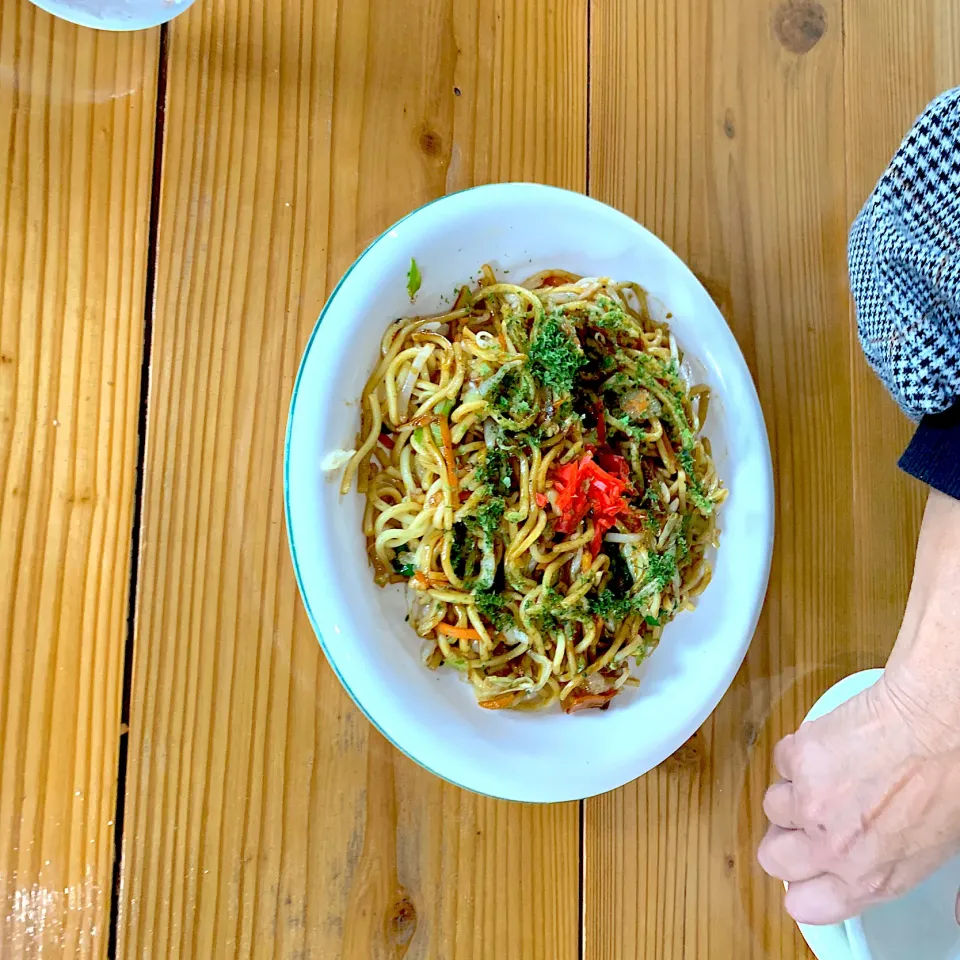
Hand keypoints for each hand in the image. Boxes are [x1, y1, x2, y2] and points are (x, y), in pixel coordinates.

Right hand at [757, 674, 959, 923]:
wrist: (938, 726)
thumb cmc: (949, 782)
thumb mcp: (929, 853)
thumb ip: (886, 872)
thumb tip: (874, 877)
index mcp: (868, 879)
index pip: (804, 906)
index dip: (803, 885)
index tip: (808, 871)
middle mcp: (831, 847)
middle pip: (772, 858)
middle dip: (787, 841)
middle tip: (809, 823)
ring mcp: (809, 801)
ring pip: (772, 806)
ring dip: (794, 793)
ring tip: (826, 778)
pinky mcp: (797, 758)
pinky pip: (782, 762)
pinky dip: (800, 755)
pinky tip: (830, 748)